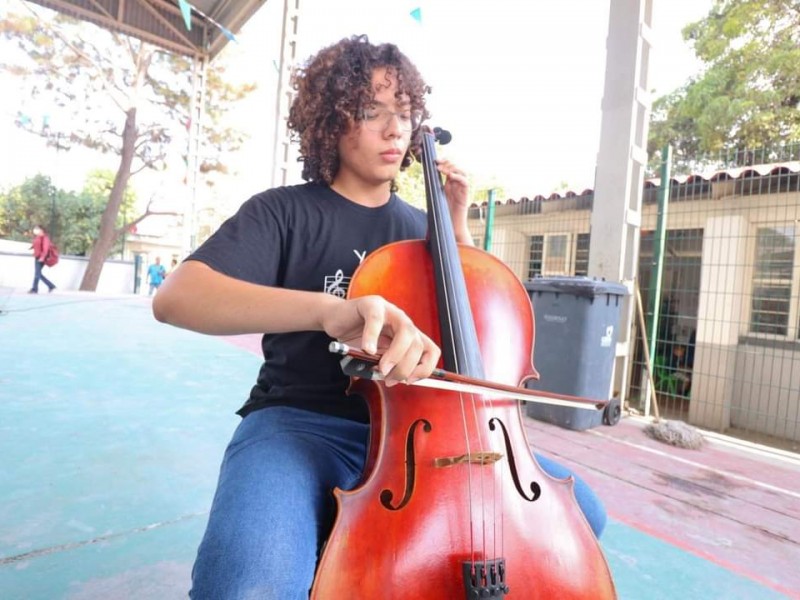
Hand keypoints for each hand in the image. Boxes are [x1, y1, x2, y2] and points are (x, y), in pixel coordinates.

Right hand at [320, 295, 440, 385]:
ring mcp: (390, 311)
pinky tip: (367, 349)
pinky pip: (376, 320)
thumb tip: (393, 379)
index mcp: (408, 336)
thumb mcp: (375, 358)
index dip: (425, 369)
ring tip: (382, 367)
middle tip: (389, 378)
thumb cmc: (356, 338)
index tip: (409, 381)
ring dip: (396, 354)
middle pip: (418, 345)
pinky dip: (372, 336)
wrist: (335, 319)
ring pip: (406, 331)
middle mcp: (403, 323)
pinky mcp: (371, 304)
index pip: (431, 351)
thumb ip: (386, 366)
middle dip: (406, 367)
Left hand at [436, 159, 471, 243]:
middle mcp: (457, 185)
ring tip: (441, 169)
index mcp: (449, 184)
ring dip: (452, 168)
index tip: (434, 160)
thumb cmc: (443, 214)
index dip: (444, 162)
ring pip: (462, 172)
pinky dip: (458, 177)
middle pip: (456, 168)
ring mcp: (461, 189)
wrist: (451, 226)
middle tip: (437, 163)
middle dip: (447, 162)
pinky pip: (465, 182)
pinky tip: (450, 176)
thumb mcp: (436, 197)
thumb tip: (425, 179)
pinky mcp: (465, 195)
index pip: (449, 168)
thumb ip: (434, 188)